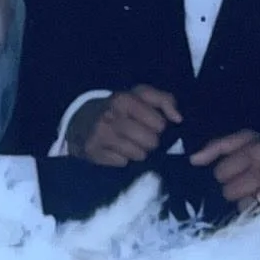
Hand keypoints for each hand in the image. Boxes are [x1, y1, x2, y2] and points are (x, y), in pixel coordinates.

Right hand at [68, 86, 182, 165]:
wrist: (81, 121)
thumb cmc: (119, 109)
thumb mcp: (140, 96)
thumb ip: (164, 100)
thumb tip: (178, 118)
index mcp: (124, 99)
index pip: (160, 124)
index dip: (159, 126)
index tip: (150, 124)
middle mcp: (111, 116)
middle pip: (151, 141)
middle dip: (150, 142)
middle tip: (140, 136)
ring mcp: (100, 135)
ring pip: (139, 155)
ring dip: (138, 152)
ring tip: (129, 144)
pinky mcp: (93, 151)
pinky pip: (122, 163)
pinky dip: (122, 159)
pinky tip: (116, 151)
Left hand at [189, 130, 259, 210]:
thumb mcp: (250, 137)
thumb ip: (219, 145)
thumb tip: (193, 160)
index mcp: (256, 149)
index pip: (220, 172)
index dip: (224, 173)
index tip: (235, 172)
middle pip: (228, 192)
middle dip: (234, 190)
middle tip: (247, 184)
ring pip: (241, 206)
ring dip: (246, 202)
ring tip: (258, 193)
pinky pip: (257, 216)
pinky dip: (259, 212)